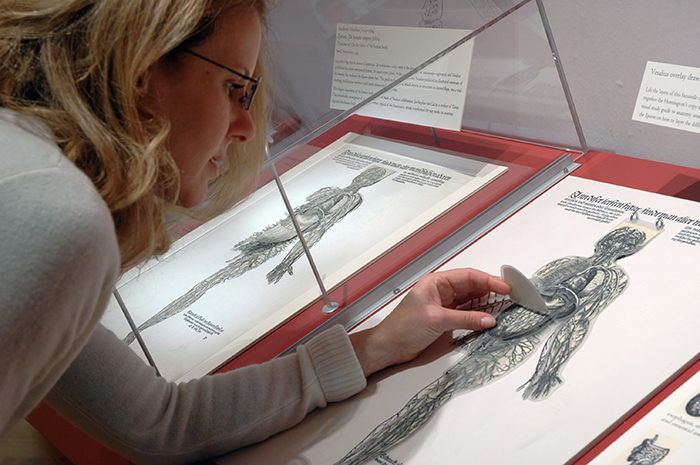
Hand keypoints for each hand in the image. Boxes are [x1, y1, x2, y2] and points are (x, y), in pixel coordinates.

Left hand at [349, 268, 510, 376]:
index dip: (488, 280)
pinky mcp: (444, 318)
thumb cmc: (403, 327)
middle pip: (471, 286)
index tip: (505, 287)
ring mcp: (443, 304)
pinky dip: (477, 315)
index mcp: (436, 282)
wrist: (389, 346)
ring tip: (503, 306)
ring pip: (470, 300)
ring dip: (485, 303)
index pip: (468, 276)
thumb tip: (489, 319)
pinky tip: (488, 317)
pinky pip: (466, 313)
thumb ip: (466, 319)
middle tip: (509, 296)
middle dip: (490, 290)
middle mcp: (440, 291)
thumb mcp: (438, 320)